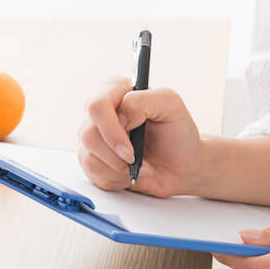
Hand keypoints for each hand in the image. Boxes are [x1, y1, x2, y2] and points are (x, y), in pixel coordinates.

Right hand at [76, 77, 201, 197]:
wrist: (181, 166)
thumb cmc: (177, 133)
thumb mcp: (171, 105)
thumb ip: (144, 100)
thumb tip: (120, 115)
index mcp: (115, 90)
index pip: (97, 105)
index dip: (111, 130)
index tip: (130, 148)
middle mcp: (99, 111)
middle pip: (87, 133)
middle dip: (114, 155)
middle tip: (134, 160)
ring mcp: (92, 134)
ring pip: (88, 156)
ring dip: (118, 168)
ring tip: (138, 164)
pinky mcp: (91, 157)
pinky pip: (91, 172)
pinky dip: (115, 178)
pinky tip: (129, 172)